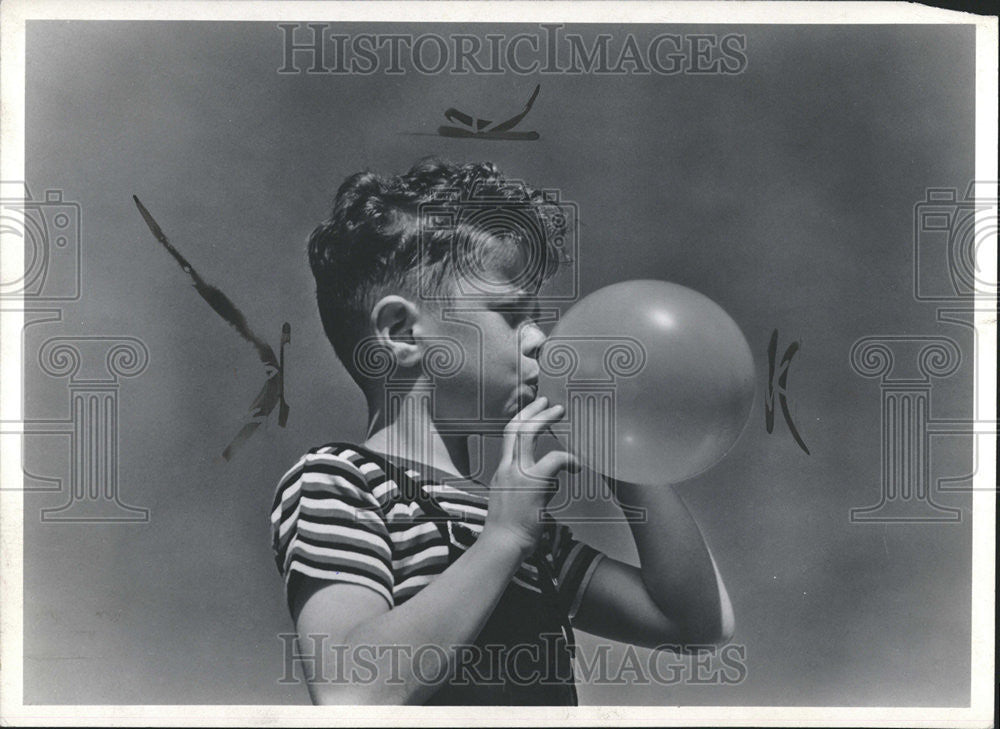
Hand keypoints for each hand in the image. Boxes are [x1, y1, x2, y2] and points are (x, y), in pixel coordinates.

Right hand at [483, 396, 580, 556]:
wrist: (501, 546)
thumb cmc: (509, 532)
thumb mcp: (513, 502)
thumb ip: (528, 487)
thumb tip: (550, 483)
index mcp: (502, 471)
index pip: (508, 436)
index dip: (520, 419)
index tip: (532, 411)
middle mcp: (506, 467)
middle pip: (515, 427)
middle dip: (531, 410)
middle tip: (546, 400)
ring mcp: (517, 473)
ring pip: (527, 433)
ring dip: (544, 419)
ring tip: (560, 411)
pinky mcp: (532, 483)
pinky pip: (554, 459)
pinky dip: (568, 458)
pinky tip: (577, 464)